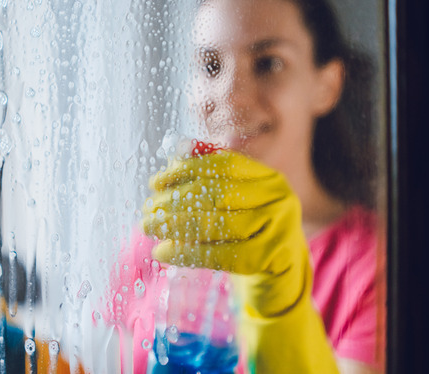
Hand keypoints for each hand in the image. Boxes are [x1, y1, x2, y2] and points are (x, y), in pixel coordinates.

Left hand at [141, 149, 338, 372]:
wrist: (281, 278)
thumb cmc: (248, 236)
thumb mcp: (233, 205)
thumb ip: (209, 177)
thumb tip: (178, 149)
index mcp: (268, 177)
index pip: (223, 163)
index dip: (185, 169)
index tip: (155, 182)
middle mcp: (280, 197)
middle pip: (218, 193)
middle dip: (176, 200)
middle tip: (147, 209)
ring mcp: (282, 227)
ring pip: (219, 223)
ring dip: (176, 225)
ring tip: (149, 227)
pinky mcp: (274, 258)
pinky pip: (223, 255)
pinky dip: (188, 253)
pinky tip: (162, 252)